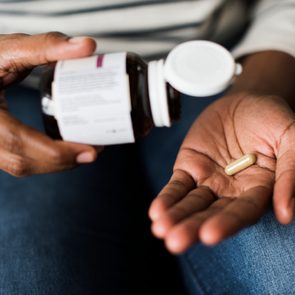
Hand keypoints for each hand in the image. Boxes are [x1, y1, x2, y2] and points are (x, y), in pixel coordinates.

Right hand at [0, 32, 100, 175]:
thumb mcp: (7, 49)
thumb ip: (45, 46)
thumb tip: (86, 47)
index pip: (18, 140)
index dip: (56, 152)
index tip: (89, 151)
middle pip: (23, 162)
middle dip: (63, 161)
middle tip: (95, 151)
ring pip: (20, 166)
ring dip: (55, 163)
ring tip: (85, 150)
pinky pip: (18, 160)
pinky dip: (44, 160)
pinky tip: (64, 150)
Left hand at [149, 93, 294, 252]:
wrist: (243, 102)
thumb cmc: (269, 119)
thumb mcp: (290, 137)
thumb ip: (290, 172)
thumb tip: (285, 213)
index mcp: (258, 188)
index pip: (243, 211)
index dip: (228, 223)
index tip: (210, 234)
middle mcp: (231, 191)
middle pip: (212, 213)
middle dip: (193, 227)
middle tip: (176, 241)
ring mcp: (208, 180)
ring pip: (191, 203)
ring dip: (176, 217)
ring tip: (160, 230)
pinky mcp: (189, 168)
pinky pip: (177, 185)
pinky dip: (167, 198)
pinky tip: (156, 211)